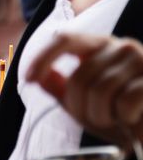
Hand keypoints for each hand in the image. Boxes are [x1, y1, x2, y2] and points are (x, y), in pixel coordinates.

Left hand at [27, 33, 142, 146]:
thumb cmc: (119, 114)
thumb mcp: (83, 102)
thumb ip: (60, 87)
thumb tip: (37, 76)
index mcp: (99, 46)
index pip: (65, 39)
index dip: (43, 58)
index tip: (28, 79)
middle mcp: (121, 46)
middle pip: (79, 77)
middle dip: (78, 107)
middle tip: (92, 120)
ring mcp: (141, 60)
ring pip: (100, 91)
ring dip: (100, 116)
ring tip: (113, 120)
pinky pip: (125, 102)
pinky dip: (123, 119)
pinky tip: (132, 120)